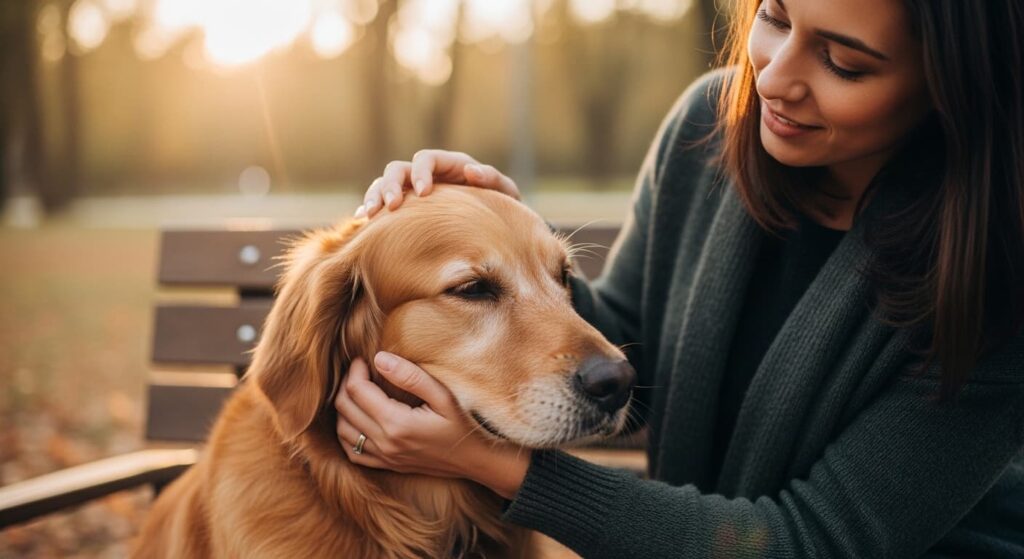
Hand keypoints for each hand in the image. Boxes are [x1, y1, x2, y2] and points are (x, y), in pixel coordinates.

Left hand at [335, 353, 530, 499]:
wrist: (476, 460)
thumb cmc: (464, 423)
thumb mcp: (443, 395)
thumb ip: (411, 376)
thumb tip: (379, 358)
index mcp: (397, 423)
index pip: (357, 391)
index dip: (355, 370)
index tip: (363, 359)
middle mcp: (385, 443)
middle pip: (344, 408)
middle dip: (346, 384)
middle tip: (360, 371)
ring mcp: (384, 457)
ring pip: (343, 431)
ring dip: (343, 408)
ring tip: (357, 391)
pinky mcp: (387, 465)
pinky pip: (353, 453)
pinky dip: (347, 434)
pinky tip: (357, 420)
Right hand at [355, 150, 520, 218]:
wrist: (495, 229)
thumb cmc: (500, 207)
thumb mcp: (504, 193)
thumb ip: (493, 179)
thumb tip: (472, 171)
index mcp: (448, 165)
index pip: (425, 159)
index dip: (420, 172)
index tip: (423, 193)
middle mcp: (426, 175)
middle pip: (397, 170)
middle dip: (390, 185)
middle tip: (390, 207)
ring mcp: (412, 192)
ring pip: (382, 186)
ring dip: (374, 198)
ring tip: (369, 217)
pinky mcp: (404, 211)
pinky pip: (379, 207)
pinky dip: (369, 213)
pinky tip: (362, 225)